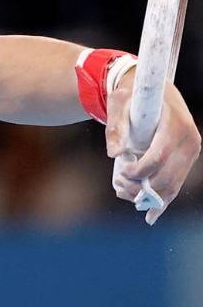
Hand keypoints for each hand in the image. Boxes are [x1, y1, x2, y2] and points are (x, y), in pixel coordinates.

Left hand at [106, 72, 201, 223]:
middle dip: (141, 187)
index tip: (122, 172)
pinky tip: (150, 216)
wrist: (151, 90)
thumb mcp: (118, 103)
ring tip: (124, 192)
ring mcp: (191, 151)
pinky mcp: (187, 159)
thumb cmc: (132, 94)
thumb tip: (114, 154)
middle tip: (119, 185)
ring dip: (148, 196)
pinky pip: (176, 184)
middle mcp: (190, 140)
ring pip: (172, 185)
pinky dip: (162, 201)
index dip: (139, 170)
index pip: (159, 156)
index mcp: (175, 124)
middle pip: (167, 176)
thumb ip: (116, 126)